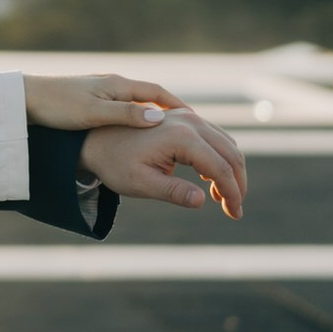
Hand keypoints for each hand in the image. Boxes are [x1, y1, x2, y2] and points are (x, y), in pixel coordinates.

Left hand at [23, 73, 184, 131]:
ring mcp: (100, 91)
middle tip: (190, 128)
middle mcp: (112, 84)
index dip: (178, 106)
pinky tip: (134, 131)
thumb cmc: (57, 106)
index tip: (197, 121)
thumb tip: (160, 117)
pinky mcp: (89, 100)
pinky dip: (134, 118)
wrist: (25, 99)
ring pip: (136, 103)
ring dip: (153, 115)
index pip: (158, 93)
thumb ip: (126, 115)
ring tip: (168, 133)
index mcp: (118, 85)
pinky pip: (121, 108)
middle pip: (151, 97)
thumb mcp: (94, 113)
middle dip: (171, 111)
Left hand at [78, 108, 247, 219]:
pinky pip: (214, 137)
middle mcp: (189, 122)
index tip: (234, 214)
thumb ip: (172, 191)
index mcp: (181, 137)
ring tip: (224, 199)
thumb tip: (202, 201)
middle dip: (237, 183)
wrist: (95, 139)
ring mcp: (187, 117)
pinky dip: (221, 158)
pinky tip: (210, 181)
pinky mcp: (184, 118)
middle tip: (234, 210)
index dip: (232, 193)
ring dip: (231, 171)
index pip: (221, 168)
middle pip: (230, 153)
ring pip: (226, 144)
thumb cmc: (115, 163)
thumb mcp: (140, 183)